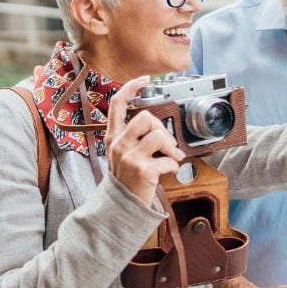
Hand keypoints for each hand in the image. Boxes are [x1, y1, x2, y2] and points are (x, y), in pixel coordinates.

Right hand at [104, 75, 185, 204]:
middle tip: (165, 145)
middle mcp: (119, 145)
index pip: (117, 104)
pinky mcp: (143, 170)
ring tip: (169, 158)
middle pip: (146, 118)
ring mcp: (129, 158)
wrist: (121, 208)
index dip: (130, 87)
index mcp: (113, 137)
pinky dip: (173, 166)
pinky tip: (167, 172)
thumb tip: (158, 126)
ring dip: (170, 147)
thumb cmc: (126, 179)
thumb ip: (134, 138)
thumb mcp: (123, 154)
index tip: (144, 79)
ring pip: (159, 135)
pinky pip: (168, 159)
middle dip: (161, 129)